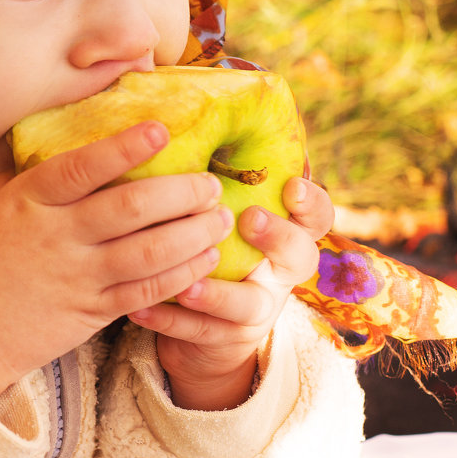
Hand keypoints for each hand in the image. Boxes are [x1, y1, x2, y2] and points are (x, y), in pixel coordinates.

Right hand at [0, 122, 231, 402]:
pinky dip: (181, 274)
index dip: (124, 148)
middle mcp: (56, 236)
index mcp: (28, 202)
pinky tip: (204, 260)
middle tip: (210, 183)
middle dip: (181, 192)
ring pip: (148, 251)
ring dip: (193, 233)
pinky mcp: (91, 312)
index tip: (161, 130)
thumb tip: (47, 146)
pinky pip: (146, 292)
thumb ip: (19, 177)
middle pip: (130, 207)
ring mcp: (76, 277)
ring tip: (219, 219)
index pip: (82, 168)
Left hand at [128, 177, 333, 409]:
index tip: (293, 186)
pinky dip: (170, 321)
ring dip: (216, 292)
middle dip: (277, 237)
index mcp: (284, 232)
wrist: (203, 324)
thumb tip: (176, 118)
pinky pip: (202, 332)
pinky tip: (139, 309)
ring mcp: (259, 308)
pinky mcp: (228, 339)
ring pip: (250, 303)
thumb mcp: (218, 212)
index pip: (316, 215)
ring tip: (186, 283)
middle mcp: (279, 271)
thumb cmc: (207, 244)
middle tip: (249, 219)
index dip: (312, 202)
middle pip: (301, 256)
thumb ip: (214, 179)